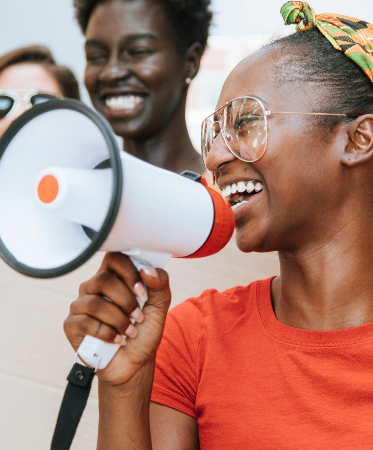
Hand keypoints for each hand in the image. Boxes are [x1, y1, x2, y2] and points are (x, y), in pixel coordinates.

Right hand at [64, 252, 170, 385]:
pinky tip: (117, 340)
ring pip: (95, 303)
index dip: (128, 272)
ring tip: (129, 331)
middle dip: (126, 300)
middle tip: (138, 316)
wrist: (135, 363)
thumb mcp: (160, 306)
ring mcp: (80, 305)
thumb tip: (147, 270)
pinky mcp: (71, 325)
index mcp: (113, 277)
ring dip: (119, 320)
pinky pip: (85, 322)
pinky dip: (107, 333)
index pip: (113, 257)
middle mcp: (93, 287)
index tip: (142, 291)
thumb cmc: (144, 330)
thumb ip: (159, 284)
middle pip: (103, 279)